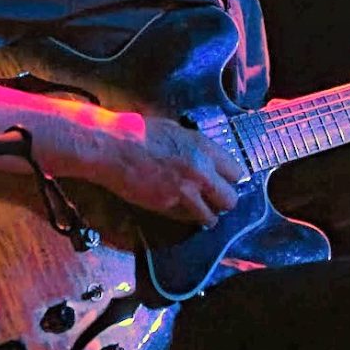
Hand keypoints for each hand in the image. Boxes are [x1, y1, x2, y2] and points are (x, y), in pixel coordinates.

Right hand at [50, 108, 246, 225]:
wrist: (112, 146)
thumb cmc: (139, 133)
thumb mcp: (177, 131)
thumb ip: (196, 147)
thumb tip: (206, 157)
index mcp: (205, 148)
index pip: (237, 173)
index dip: (230, 180)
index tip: (224, 182)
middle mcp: (201, 171)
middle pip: (230, 199)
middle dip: (223, 201)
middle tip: (214, 200)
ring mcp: (185, 191)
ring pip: (211, 216)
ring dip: (207, 215)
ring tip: (200, 213)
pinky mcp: (167, 205)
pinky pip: (186, 218)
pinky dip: (185, 218)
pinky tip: (180, 211)